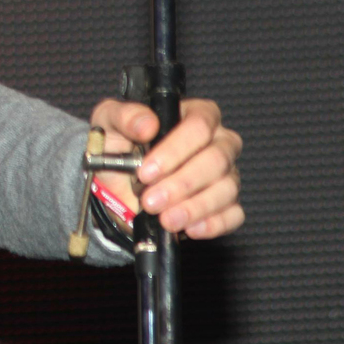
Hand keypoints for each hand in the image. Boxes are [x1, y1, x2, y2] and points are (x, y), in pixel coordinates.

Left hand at [91, 98, 242, 239]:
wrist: (114, 181)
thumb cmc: (118, 144)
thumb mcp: (110, 121)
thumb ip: (126, 116)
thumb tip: (147, 125)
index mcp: (195, 115)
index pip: (199, 126)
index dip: (174, 150)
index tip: (146, 171)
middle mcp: (217, 142)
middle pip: (216, 159)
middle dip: (181, 184)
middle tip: (151, 201)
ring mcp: (225, 173)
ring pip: (226, 188)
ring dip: (193, 207)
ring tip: (165, 219)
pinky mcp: (226, 203)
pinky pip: (233, 214)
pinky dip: (213, 223)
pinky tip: (190, 228)